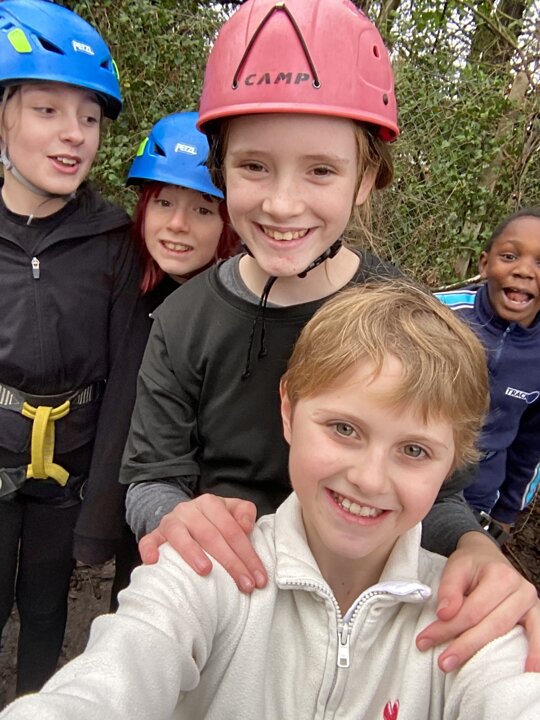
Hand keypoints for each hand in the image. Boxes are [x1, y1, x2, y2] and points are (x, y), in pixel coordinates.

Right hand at [138, 494, 267, 592]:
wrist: (184, 517)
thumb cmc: (214, 520)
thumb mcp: (232, 511)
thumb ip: (244, 513)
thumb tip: (247, 526)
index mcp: (211, 503)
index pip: (232, 530)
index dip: (248, 554)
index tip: (258, 577)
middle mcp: (189, 510)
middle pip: (211, 535)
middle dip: (231, 562)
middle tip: (245, 584)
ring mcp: (171, 522)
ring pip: (180, 535)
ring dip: (193, 553)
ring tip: (205, 571)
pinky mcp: (155, 534)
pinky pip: (149, 540)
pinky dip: (150, 549)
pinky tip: (154, 562)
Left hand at [416, 531, 539, 671]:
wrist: (486, 555)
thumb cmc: (470, 564)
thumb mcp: (455, 567)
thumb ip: (449, 589)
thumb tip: (444, 614)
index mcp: (499, 575)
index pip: (471, 609)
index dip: (448, 627)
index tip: (425, 640)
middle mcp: (520, 588)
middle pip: (490, 624)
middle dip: (464, 645)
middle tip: (443, 662)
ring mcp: (531, 602)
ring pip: (506, 633)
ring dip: (485, 653)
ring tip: (471, 672)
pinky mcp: (536, 614)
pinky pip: (538, 634)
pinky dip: (536, 654)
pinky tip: (528, 671)